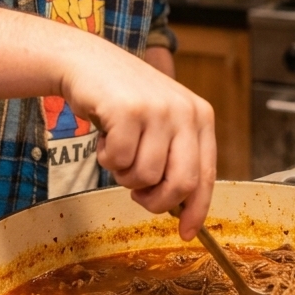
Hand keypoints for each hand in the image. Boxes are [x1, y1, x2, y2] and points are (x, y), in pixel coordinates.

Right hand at [60, 37, 215, 239]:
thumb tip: (182, 207)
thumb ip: (176, 156)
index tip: (186, 232)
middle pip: (181, 183)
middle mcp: (185, 111)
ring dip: (124, 174)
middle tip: (138, 194)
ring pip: (145, 176)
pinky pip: (119, 161)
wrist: (88, 62)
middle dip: (156, 201)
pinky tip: (105, 136)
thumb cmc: (124, 99)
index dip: (196, 209)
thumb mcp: (162, 122)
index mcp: (201, 115)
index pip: (207, 174)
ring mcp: (157, 109)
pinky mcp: (128, 110)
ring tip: (118, 149)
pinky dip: (107, 158)